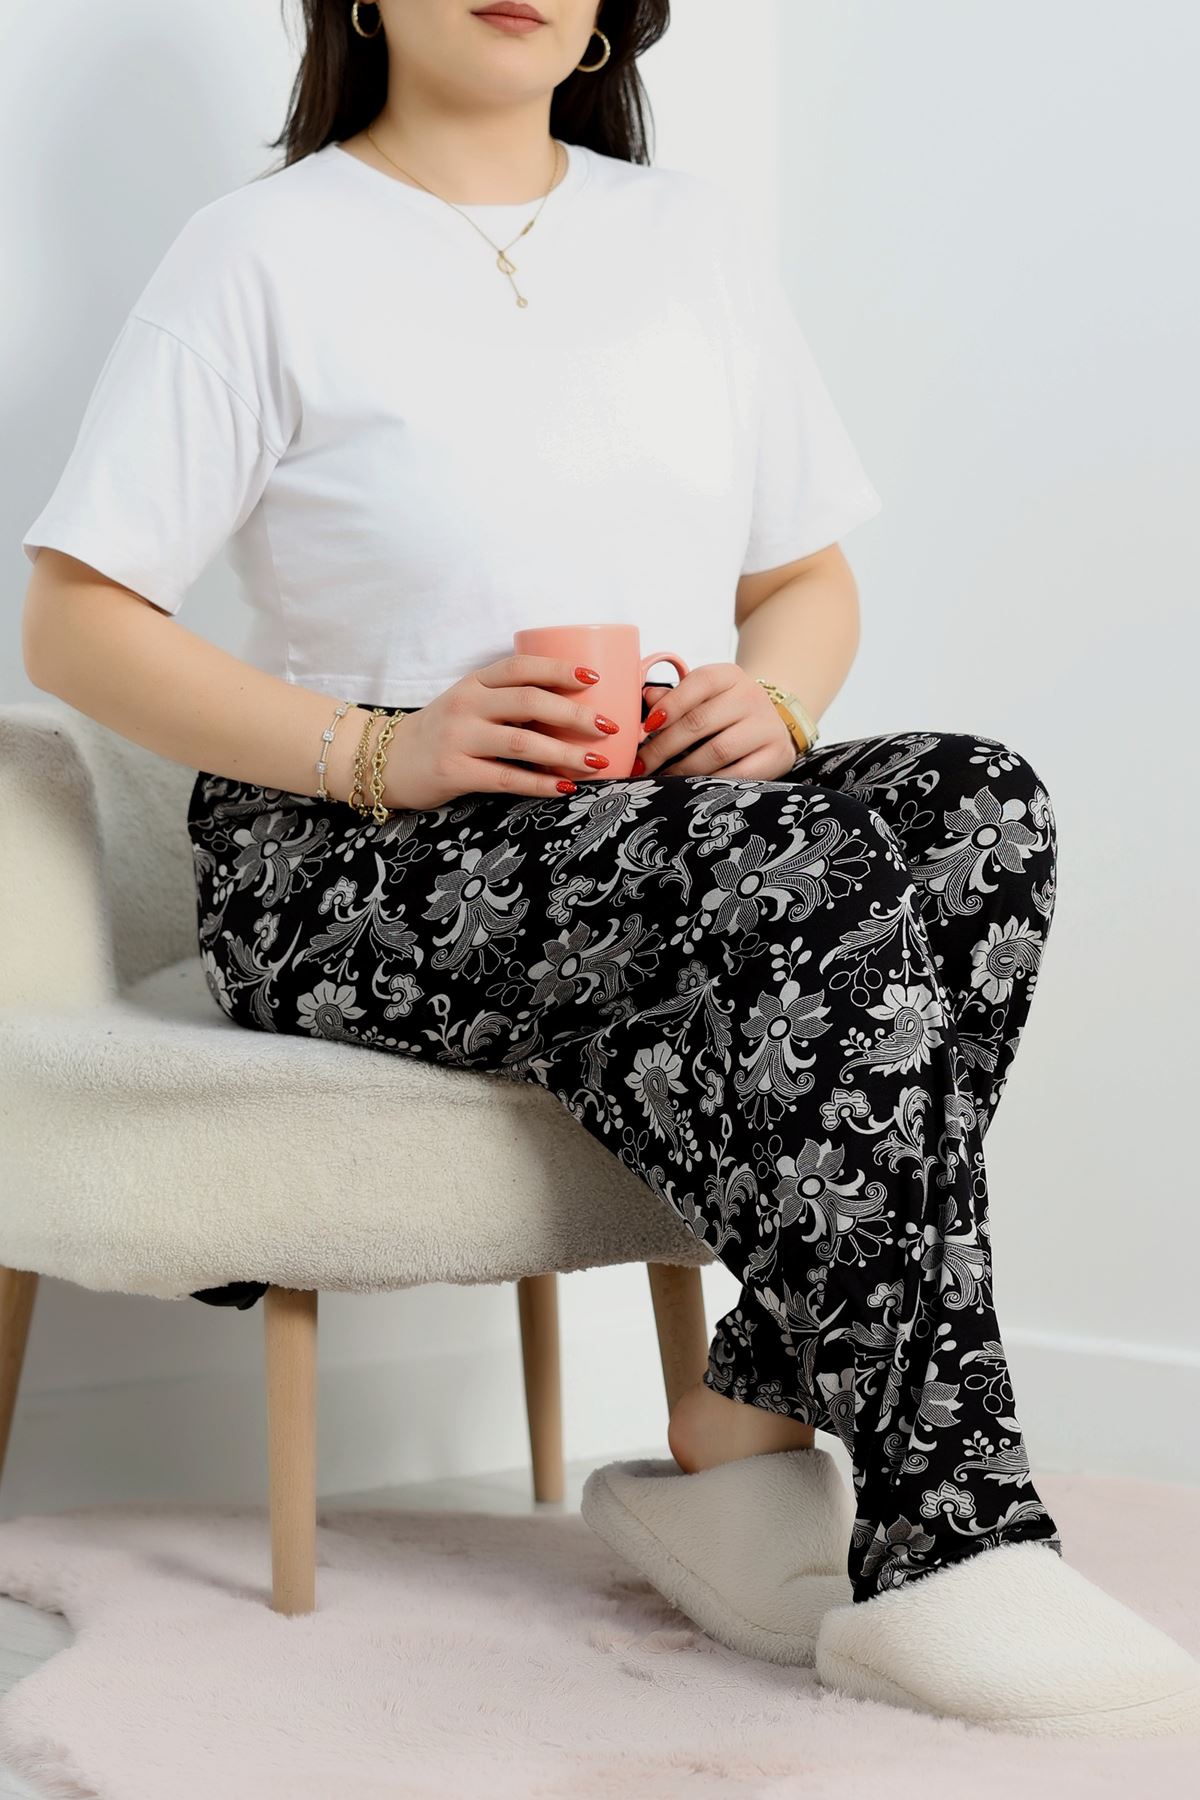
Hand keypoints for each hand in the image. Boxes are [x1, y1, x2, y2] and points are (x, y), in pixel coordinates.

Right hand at [382, 654, 619, 808]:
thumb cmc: (443, 733)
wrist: (386, 760)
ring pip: (523, 741)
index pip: (522, 667)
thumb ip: (511, 702)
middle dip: (576, 714)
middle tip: (609, 726)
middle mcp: (467, 704)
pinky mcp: (454, 771)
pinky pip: (506, 777)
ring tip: (597, 761)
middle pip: (531, 701)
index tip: (595, 680)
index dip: (560, 670)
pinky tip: (565, 787)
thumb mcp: (471, 705)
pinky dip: (540, 783)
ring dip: (566, 752)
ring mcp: (459, 737)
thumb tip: (574, 707)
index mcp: (475, 682)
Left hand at [637, 661, 798, 778]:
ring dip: (683, 768)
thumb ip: (675, 698)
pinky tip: (692, 787)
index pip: (699, 682)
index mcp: (730, 676)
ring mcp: (767, 727)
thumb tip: (648, 698)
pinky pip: (738, 775)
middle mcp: (751, 697)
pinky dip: (710, 783)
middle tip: (641, 764)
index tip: (645, 727)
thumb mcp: (703, 698)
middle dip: (664, 746)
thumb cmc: (726, 712)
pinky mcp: (777, 755)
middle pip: (700, 721)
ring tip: (662, 778)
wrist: (773, 725)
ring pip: (717, 751)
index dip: (670, 704)